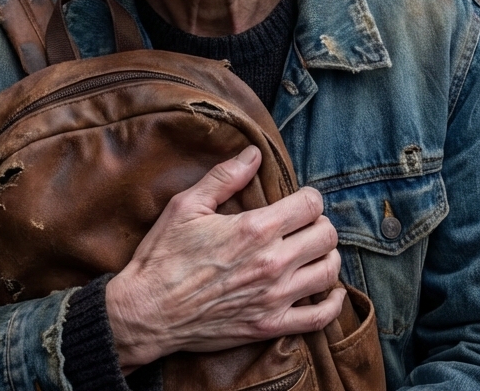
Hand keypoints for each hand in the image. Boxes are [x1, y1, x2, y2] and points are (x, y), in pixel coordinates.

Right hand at [105, 146, 344, 371]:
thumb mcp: (187, 206)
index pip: (310, 205)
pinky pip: (319, 318)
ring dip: (326, 256)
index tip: (300, 198)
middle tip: (304, 224)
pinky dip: (332, 302)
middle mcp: (272, 263)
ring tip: (311, 250)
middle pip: (326, 236)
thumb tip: (254, 154)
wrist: (146, 312)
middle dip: (319, 223)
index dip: (310, 197)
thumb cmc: (163, 256)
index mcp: (254, 229)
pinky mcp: (270, 326)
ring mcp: (274, 298)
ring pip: (328, 272)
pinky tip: (328, 290)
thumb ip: (225, 177)